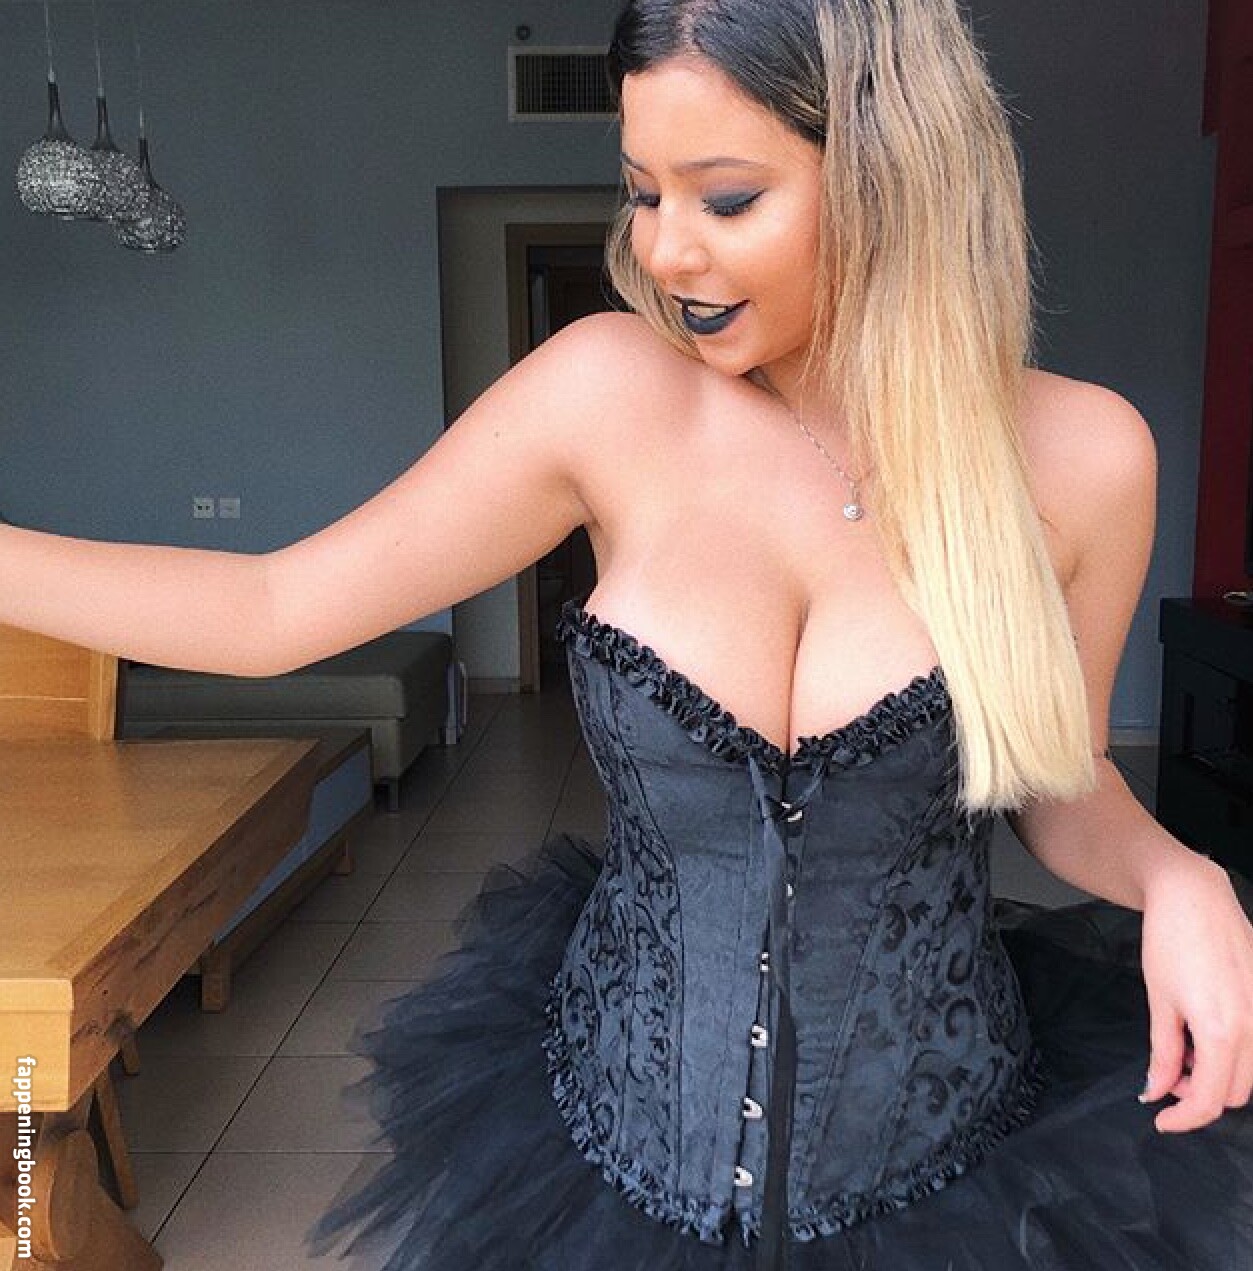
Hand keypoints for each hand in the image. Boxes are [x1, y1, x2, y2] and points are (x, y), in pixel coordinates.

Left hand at [1140, 856, 1252, 1131]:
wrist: (1193, 896)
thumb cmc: (1170, 942)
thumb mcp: (1159, 1001)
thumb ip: (1164, 1052)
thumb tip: (1156, 1090)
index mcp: (1223, 1030)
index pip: (1211, 1099)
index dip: (1184, 1118)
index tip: (1160, 1119)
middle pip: (1236, 1092)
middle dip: (1199, 1095)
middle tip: (1168, 1076)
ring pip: (1251, 1072)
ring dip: (1219, 1074)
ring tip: (1185, 1050)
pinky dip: (1233, 1052)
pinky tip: (1205, 1032)